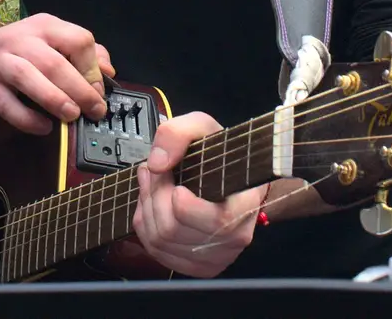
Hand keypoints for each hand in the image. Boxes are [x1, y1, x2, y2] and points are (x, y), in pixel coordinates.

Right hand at [0, 13, 113, 134]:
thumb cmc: (21, 51)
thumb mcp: (52, 42)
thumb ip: (83, 53)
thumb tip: (108, 71)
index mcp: (44, 26)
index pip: (78, 40)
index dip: (93, 68)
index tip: (98, 90)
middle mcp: (21, 40)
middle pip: (54, 62)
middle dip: (80, 89)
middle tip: (94, 111)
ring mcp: (0, 62)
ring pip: (28, 77)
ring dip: (54, 99)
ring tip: (71, 116)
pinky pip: (7, 105)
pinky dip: (28, 119)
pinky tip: (44, 127)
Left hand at [132, 111, 264, 276]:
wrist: (229, 180)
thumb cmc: (219, 156)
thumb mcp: (202, 127)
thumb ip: (178, 133)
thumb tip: (157, 163)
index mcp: (245, 205)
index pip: (216, 222)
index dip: (187, 206)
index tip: (177, 187)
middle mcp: (233, 237)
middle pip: (174, 229)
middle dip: (156, 194)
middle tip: (157, 171)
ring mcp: (214, 256)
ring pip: (160, 240)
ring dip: (147, 205)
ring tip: (153, 181)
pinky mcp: (195, 264)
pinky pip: (155, 249)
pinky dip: (146, 222)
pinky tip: (154, 202)